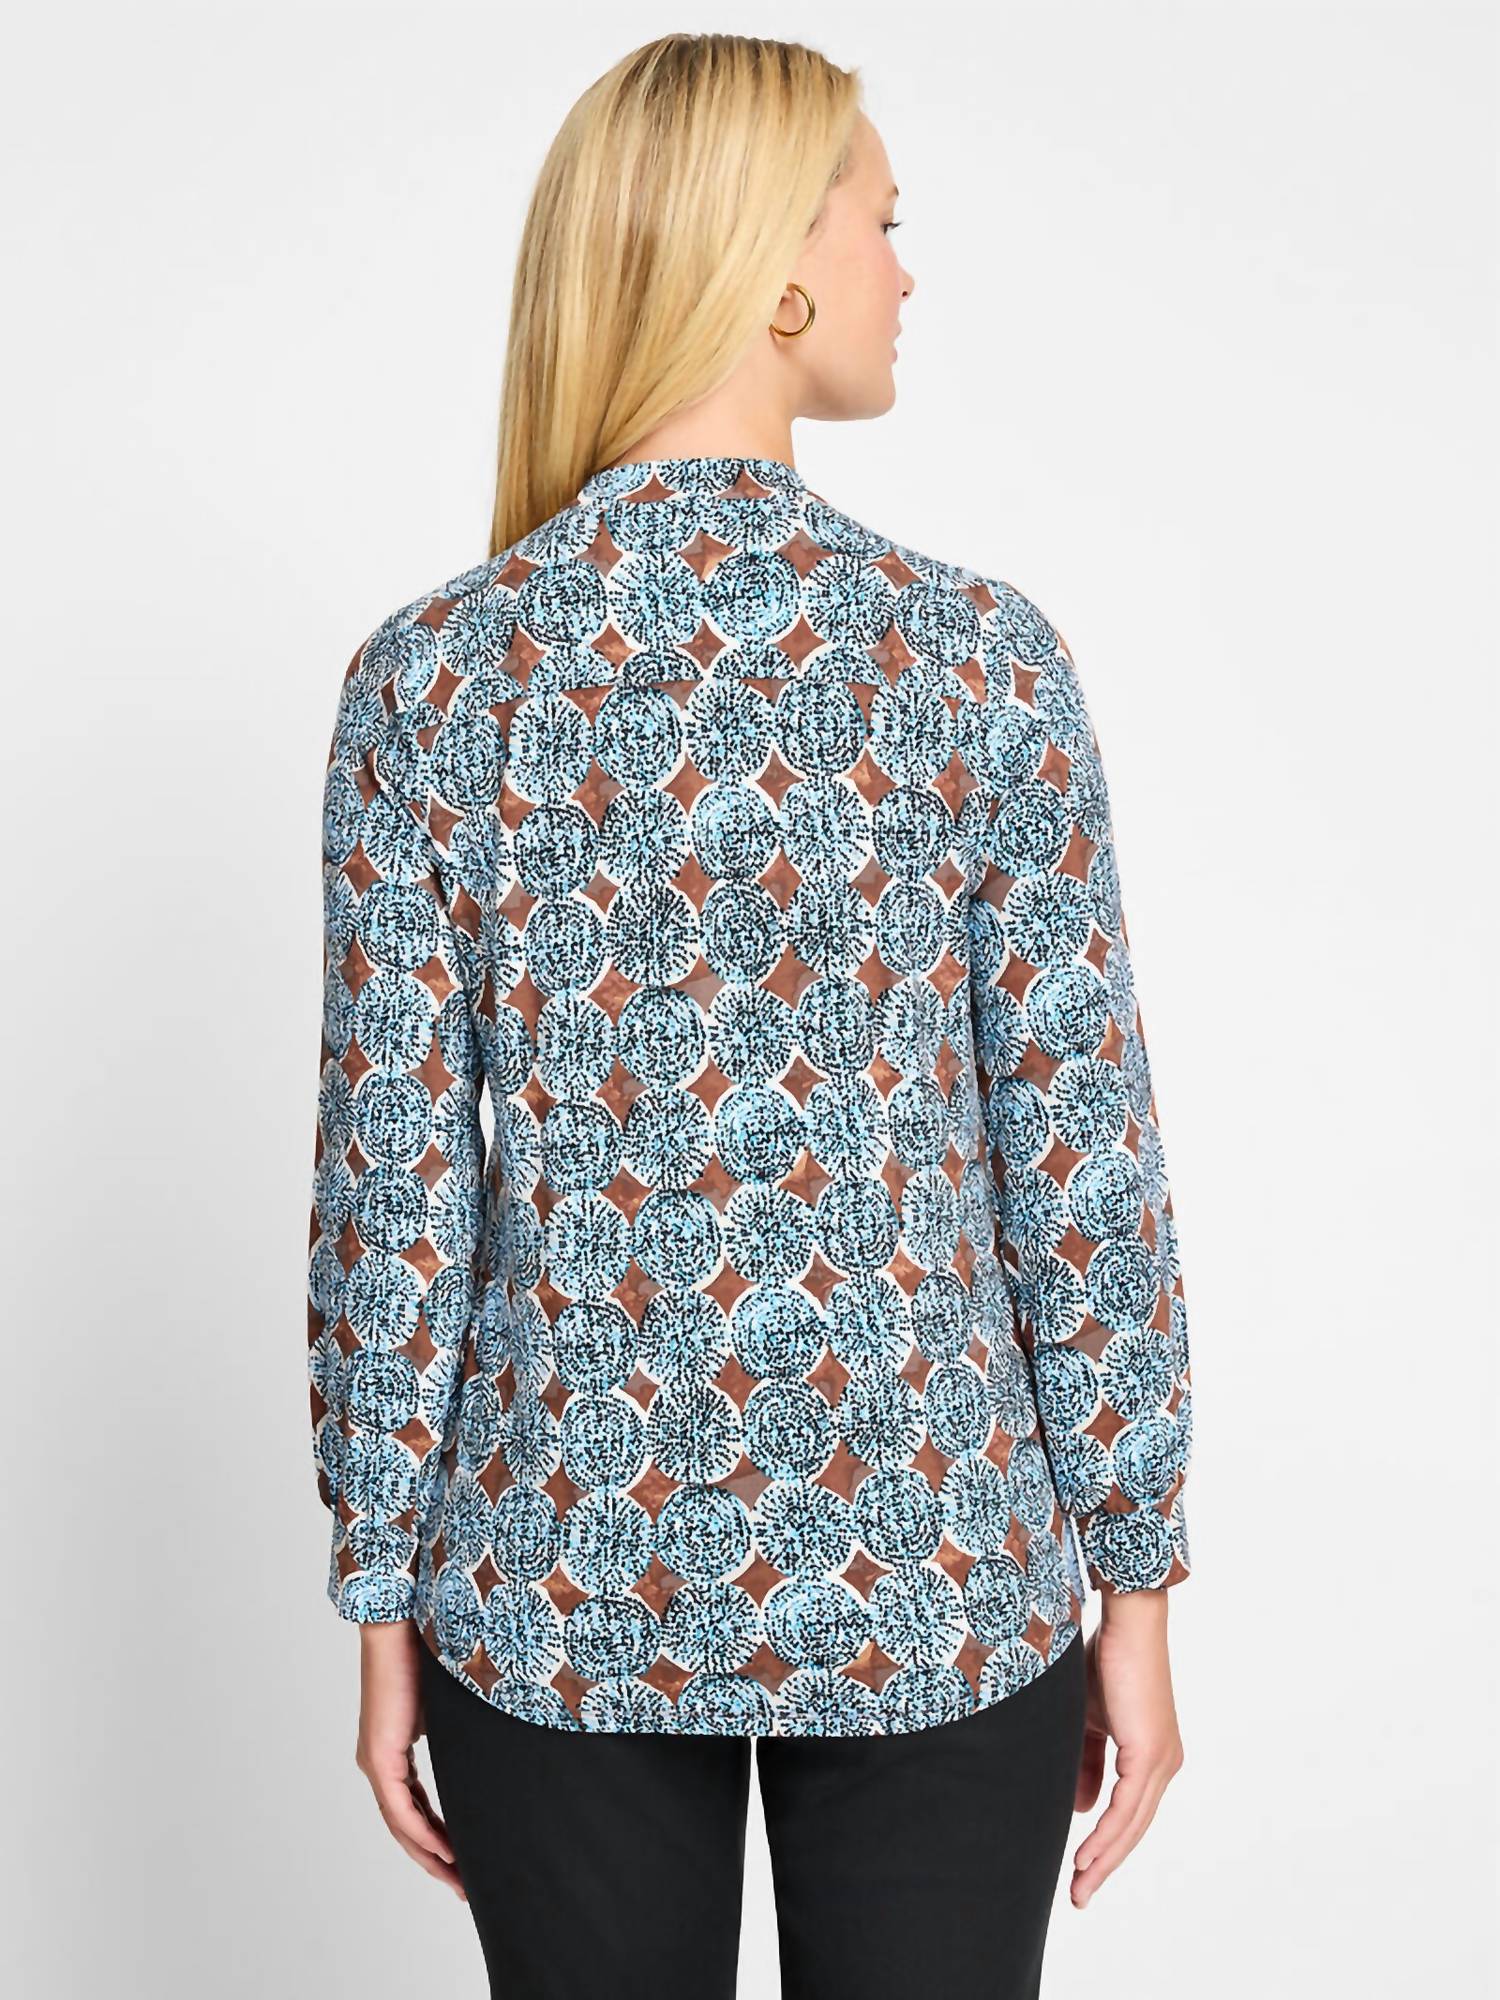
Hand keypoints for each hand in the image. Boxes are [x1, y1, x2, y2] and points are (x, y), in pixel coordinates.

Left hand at [353, 1620, 466, 1901]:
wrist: (400, 1625)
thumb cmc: (424, 1657)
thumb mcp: (445, 1711)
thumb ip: (453, 1738)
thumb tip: (484, 1755)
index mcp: (392, 1756)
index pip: (415, 1811)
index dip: (438, 1840)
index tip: (462, 1862)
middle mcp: (378, 1766)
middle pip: (406, 1829)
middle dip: (437, 1861)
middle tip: (463, 1887)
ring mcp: (376, 1763)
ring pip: (402, 1826)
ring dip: (430, 1855)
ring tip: (458, 1879)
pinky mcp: (379, 1756)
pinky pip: (400, 1809)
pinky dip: (422, 1833)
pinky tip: (444, 1851)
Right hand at [1070, 1589, 1183, 1908]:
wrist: (1126, 1621)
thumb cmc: (1103, 1659)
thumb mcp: (1087, 1720)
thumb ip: (1086, 1762)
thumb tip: (1083, 1808)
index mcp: (1152, 1755)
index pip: (1129, 1812)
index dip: (1106, 1844)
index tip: (1080, 1871)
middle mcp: (1164, 1764)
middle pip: (1133, 1828)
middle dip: (1104, 1864)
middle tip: (1080, 1897)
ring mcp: (1161, 1760)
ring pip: (1132, 1824)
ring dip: (1104, 1859)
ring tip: (1079, 1887)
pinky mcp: (1151, 1752)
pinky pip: (1127, 1806)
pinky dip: (1107, 1834)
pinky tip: (1088, 1856)